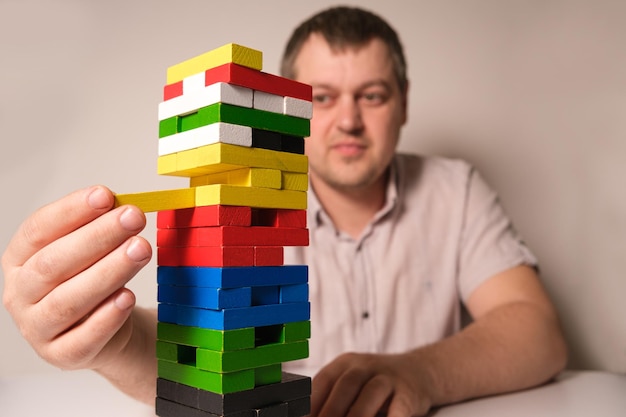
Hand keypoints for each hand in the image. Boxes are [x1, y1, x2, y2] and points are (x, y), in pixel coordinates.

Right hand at [2, 185, 151, 371]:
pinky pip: (82, 338)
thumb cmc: (93, 279)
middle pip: (54, 263)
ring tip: (140, 249)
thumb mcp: (90, 250)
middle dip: (98, 237)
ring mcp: (37, 327)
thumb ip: (98, 227)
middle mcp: (21, 292)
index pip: (38, 229)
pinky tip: (127, 297)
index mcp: (20, 258)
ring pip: (68, 300)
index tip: (106, 195)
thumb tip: (121, 205)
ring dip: (108, 272)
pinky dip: (106, 317)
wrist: (106, 329)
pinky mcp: (61, 354)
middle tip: (133, 218)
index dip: (71, 211)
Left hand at [310, 351, 433, 416]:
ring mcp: (388, 378)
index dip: (311, 403)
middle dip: (331, 411)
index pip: (323, 381)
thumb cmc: (375, 385)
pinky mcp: (408, 394)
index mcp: (345, 363)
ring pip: (370, 393)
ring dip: (357, 416)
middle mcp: (365, 366)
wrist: (419, 371)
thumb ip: (331, 399)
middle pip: (346, 385)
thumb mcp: (352, 383)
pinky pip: (399, 409)